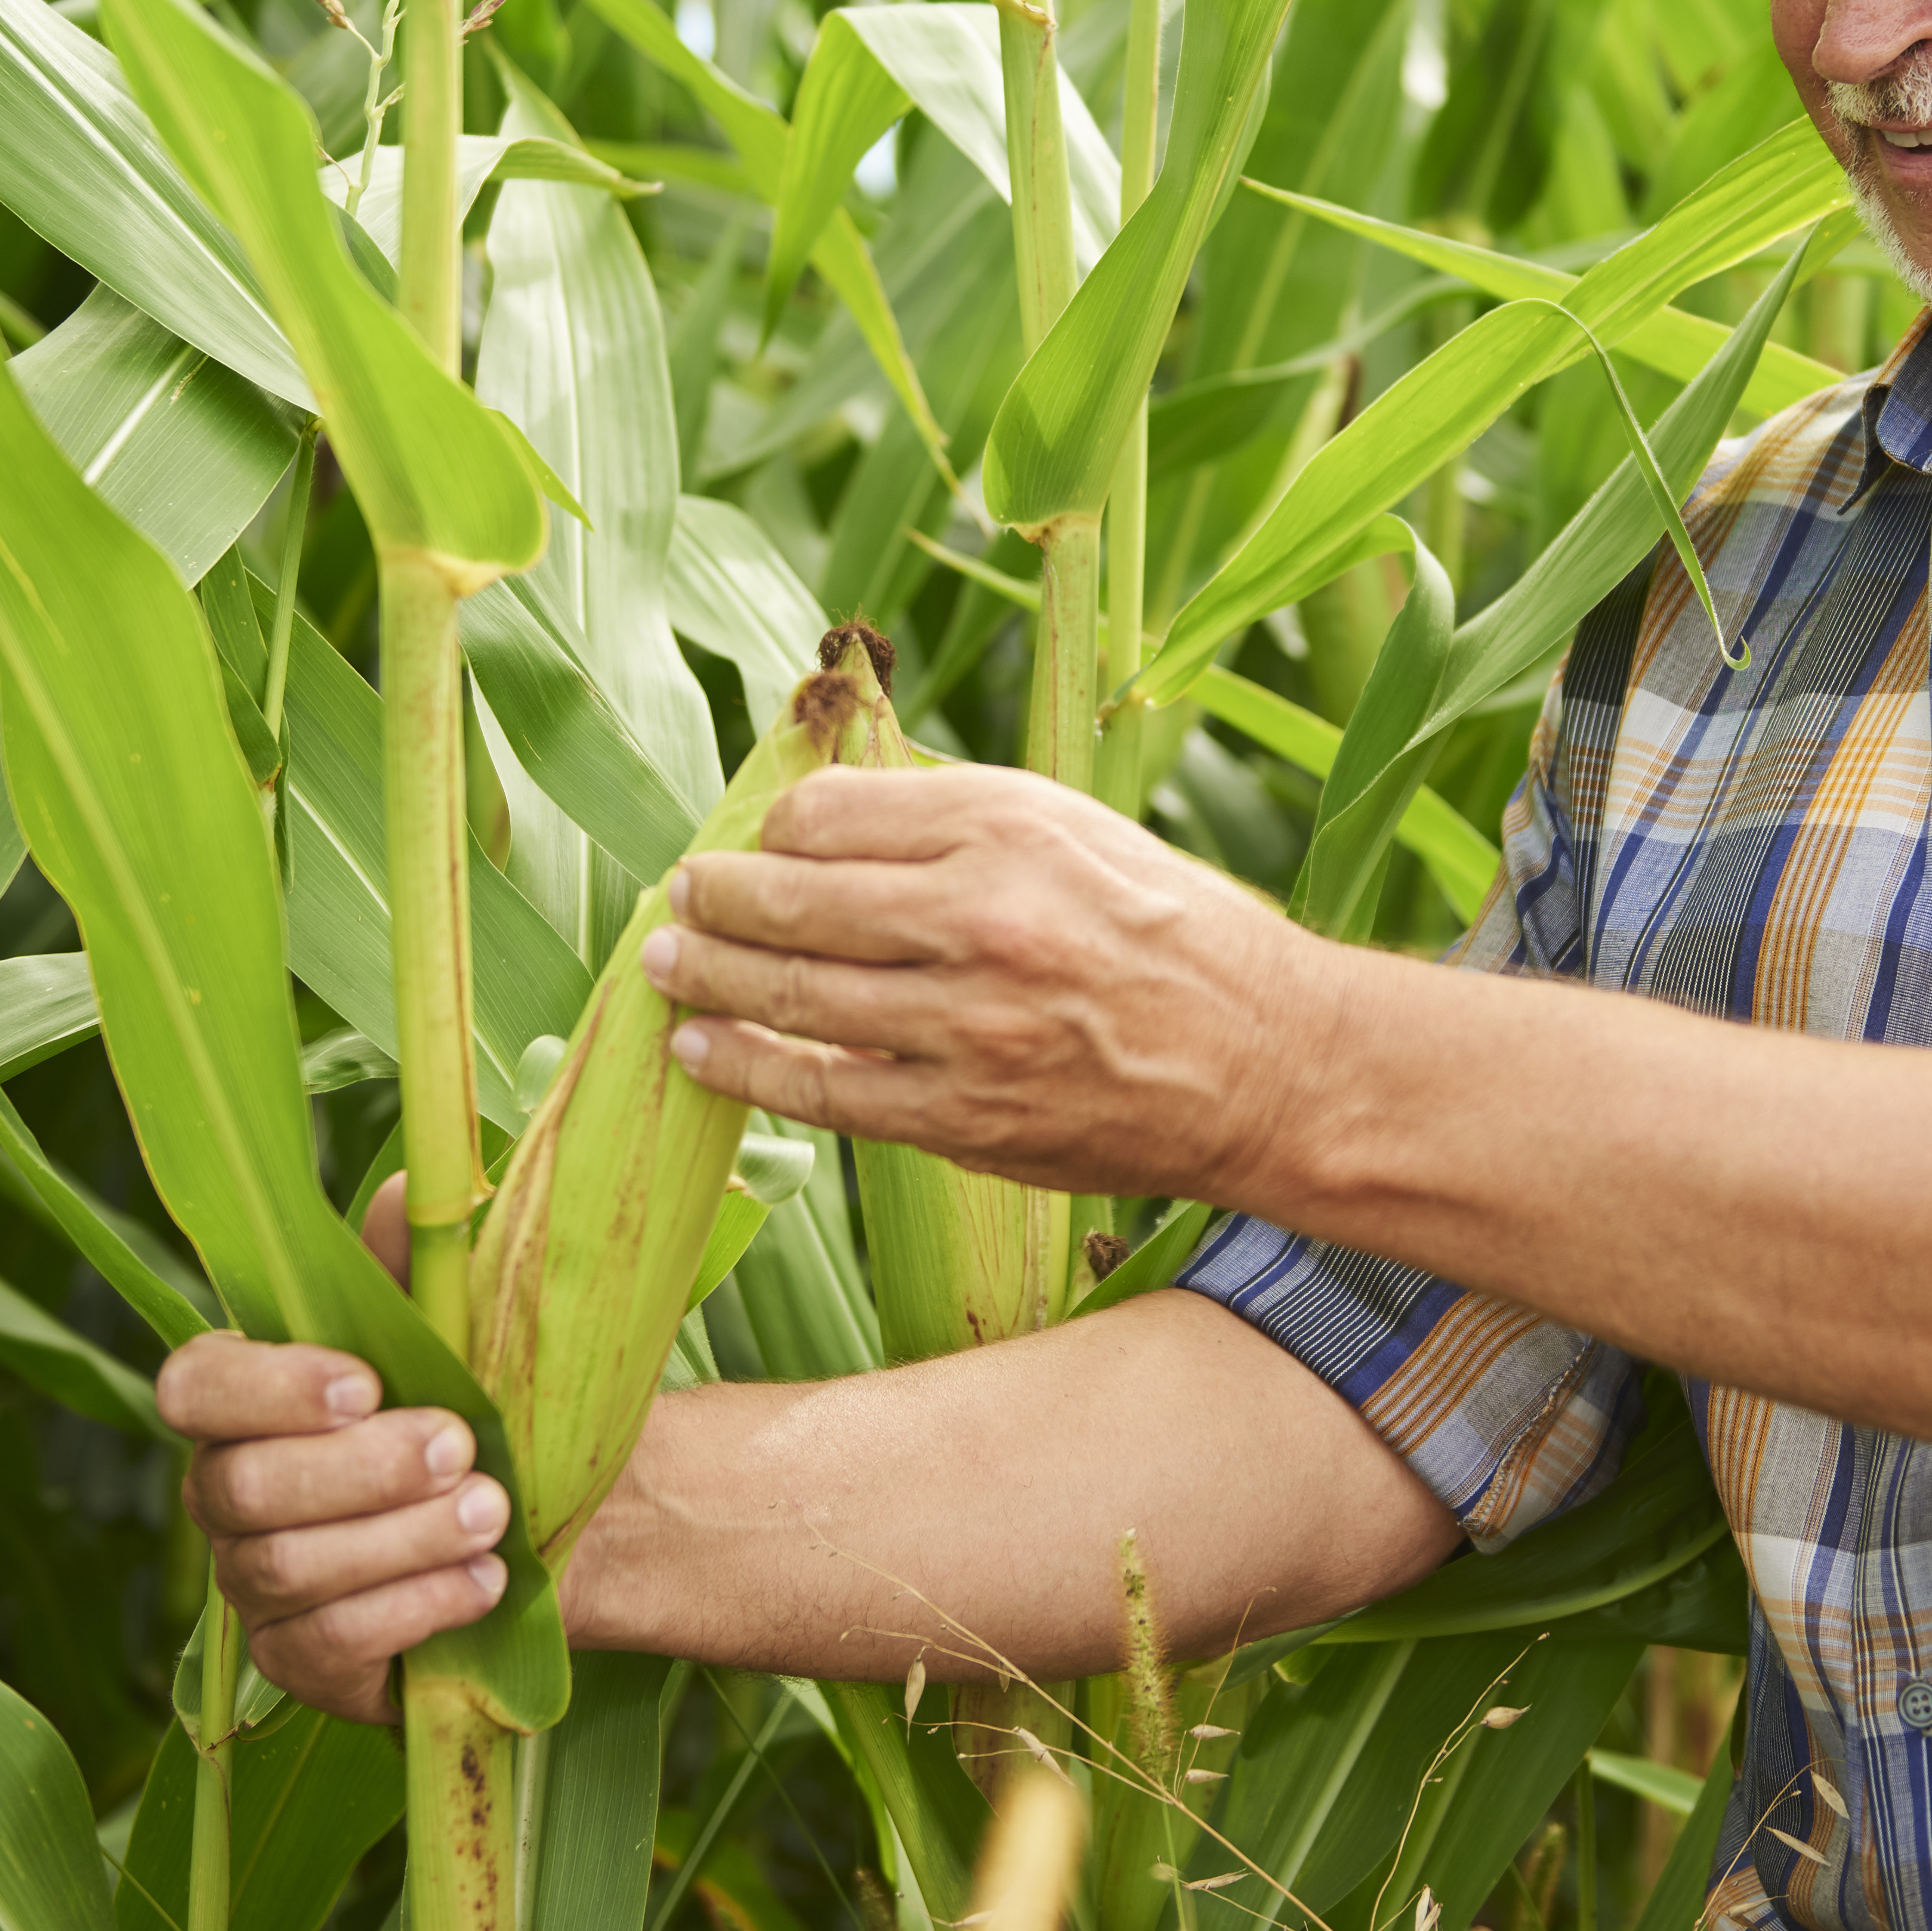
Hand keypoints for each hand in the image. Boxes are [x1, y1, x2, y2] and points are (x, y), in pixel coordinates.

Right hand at [154, 1179, 513, 1722]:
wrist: (554, 1519)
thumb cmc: (485, 1402)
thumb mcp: (465, 1322)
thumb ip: (423, 1259)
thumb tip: (407, 1193)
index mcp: (246, 1399)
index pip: (193, 1386)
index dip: (266, 1388)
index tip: (365, 1381)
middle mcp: (228, 1495)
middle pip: (245, 1487)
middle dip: (360, 1468)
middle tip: (463, 1446)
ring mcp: (255, 1589)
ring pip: (288, 1569)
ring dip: (399, 1538)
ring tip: (493, 1512)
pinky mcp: (301, 1665)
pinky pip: (326, 1646)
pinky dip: (412, 1609)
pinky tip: (483, 1581)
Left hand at [643, 762, 1333, 1202]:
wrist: (1269, 1063)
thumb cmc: (1170, 932)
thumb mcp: (1074, 827)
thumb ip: (952, 817)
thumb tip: (821, 815)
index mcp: (1007, 825)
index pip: (828, 814)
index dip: (774, 829)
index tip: (758, 842)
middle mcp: (982, 917)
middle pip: (791, 900)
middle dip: (712, 900)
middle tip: (676, 898)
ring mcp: (968, 1026)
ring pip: (792, 998)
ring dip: (706, 981)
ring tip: (662, 968)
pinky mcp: (966, 1116)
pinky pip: (824, 1092)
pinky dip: (747, 1069)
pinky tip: (701, 1050)